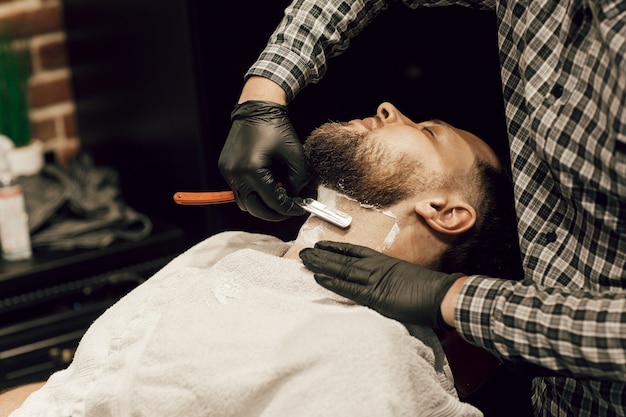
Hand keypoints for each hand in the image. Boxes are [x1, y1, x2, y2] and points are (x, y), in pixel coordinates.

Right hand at [218, 100, 307, 220]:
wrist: (257, 108)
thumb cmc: (277, 128)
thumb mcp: (295, 156)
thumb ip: (297, 181)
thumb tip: (293, 198)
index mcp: (253, 170)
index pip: (272, 202)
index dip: (288, 209)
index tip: (300, 209)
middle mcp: (236, 174)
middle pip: (254, 208)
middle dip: (273, 213)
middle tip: (288, 210)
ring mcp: (228, 172)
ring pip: (244, 202)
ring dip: (261, 204)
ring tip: (278, 195)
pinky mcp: (226, 168)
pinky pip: (239, 190)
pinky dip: (253, 192)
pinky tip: (267, 183)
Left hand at [299, 241, 464, 327]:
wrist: (440, 294)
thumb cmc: (429, 289)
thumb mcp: (406, 278)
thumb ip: (392, 279)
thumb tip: (387, 283)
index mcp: (384, 262)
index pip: (355, 252)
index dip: (337, 248)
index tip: (322, 245)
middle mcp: (376, 267)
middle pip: (344, 258)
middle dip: (322, 255)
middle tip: (304, 251)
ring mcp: (374, 280)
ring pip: (342, 269)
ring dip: (321, 264)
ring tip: (305, 259)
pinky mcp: (374, 295)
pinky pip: (349, 287)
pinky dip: (332, 281)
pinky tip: (319, 276)